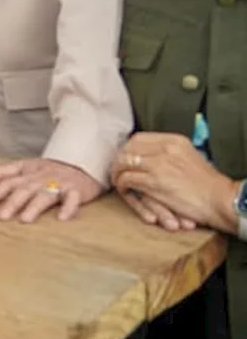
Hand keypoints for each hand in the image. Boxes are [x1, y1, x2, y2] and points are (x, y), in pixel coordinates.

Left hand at [0, 158, 102, 222]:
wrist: (81, 162)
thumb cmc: (49, 169)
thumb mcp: (24, 166)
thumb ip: (2, 172)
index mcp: (27, 173)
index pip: (8, 182)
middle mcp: (40, 178)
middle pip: (25, 190)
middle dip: (13, 202)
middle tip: (2, 217)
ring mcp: (58, 184)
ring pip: (45, 195)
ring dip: (34, 206)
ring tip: (25, 219)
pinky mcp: (76, 190)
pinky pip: (72, 199)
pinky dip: (68, 208)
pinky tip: (62, 218)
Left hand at [111, 133, 238, 233]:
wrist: (220, 200)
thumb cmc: (207, 184)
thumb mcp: (189, 156)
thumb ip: (169, 152)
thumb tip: (149, 154)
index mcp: (174, 140)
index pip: (139, 138)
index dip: (127, 149)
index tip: (124, 158)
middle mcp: (165, 149)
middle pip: (128, 148)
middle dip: (118, 160)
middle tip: (117, 170)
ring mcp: (158, 165)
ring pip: (123, 163)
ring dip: (117, 172)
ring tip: (118, 180)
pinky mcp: (154, 182)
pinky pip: (127, 179)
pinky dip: (122, 185)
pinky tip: (124, 190)